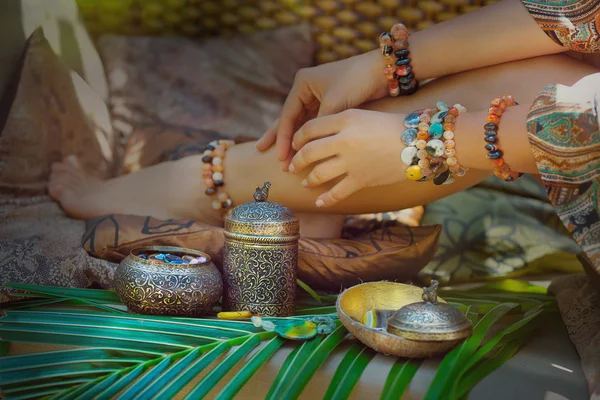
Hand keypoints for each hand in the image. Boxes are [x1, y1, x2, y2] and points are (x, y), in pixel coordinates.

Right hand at [255, 50, 387, 168]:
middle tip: (260, 150)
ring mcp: (317, 98)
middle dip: (277, 136)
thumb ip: (319, 127)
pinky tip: (301, 151)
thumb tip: (306, 149)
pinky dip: (309, 139)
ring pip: (301, 124)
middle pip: (288, 118)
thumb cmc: (357, 81)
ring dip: (293, 141)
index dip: (283, 138)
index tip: (280, 157)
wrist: (383, 72)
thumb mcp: (334, 104)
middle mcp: (307, 90)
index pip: (287, 115)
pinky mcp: (330, 106)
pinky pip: (314, 127)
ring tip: (279, 157)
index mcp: (302, 84)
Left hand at [289, 109, 406, 207]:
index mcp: (345, 119)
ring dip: (308, 180)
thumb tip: (315, 133)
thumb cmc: (389, 126)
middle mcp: (344, 140)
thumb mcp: (362, 115)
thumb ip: (339, 122)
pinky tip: (319, 202)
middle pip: (308, 152)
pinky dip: (325, 199)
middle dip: (296, 161)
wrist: (418, 143)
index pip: (309, 128)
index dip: (297, 138)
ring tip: (306, 182)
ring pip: (318, 174)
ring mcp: (352, 162)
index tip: (294, 144)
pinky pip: (336, 193)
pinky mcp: (361, 180)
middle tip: (292, 166)